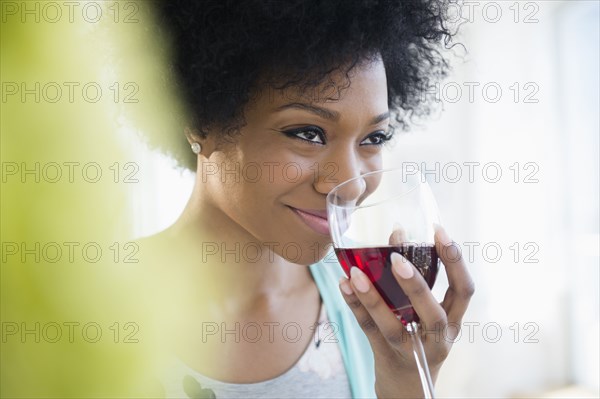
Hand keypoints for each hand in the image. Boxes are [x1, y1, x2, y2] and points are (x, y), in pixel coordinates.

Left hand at [338, 225, 474, 397]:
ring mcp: (411, 351)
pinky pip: (368, 330)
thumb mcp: (427, 313)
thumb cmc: (419, 337)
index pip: (464, 290)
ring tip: (356, 272)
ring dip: (373, 298)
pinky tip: (344, 284)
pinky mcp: (385, 356)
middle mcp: (437, 338)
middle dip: (415, 285)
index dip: (455, 260)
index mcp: (452, 321)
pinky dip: (354, 306)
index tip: (439, 230)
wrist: (408, 387)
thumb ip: (416, 278)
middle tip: (397, 258)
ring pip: (393, 327)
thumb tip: (396, 233)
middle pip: (432, 313)